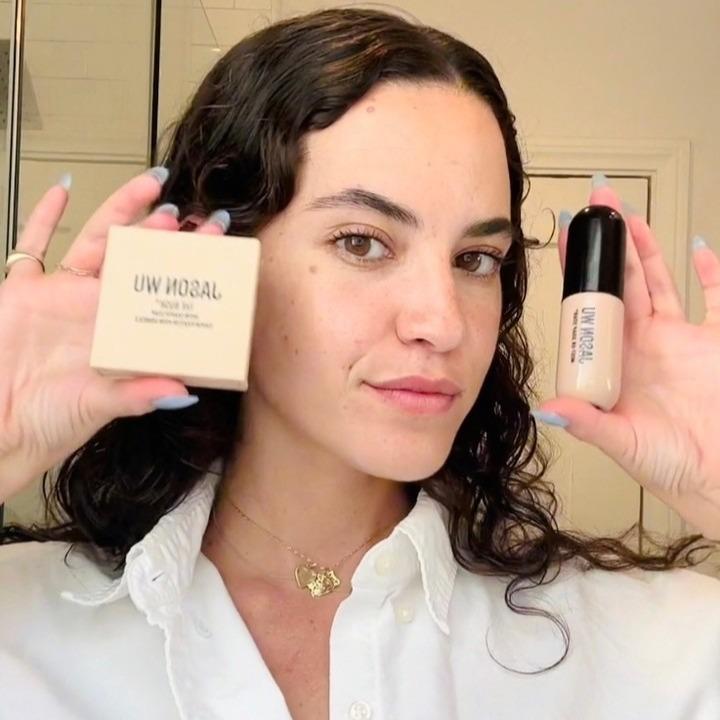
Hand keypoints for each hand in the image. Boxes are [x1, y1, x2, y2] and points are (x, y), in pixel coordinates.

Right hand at [0, 168, 228, 504]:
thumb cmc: (48, 422)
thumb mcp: (98, 407)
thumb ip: (137, 396)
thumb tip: (183, 392)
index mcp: (119, 331)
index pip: (160, 287)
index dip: (185, 264)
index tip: (214, 242)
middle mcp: (96, 308)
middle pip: (134, 257)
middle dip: (160, 231)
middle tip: (186, 208)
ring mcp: (59, 295)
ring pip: (94, 240)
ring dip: (120, 211)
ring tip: (149, 184)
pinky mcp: (22, 290)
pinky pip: (31, 246)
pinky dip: (44, 217)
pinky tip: (61, 189)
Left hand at [532, 175, 719, 540]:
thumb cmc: (672, 466)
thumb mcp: (624, 444)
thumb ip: (587, 423)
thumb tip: (548, 407)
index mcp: (616, 362)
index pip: (590, 308)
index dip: (578, 274)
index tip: (566, 240)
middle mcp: (643, 345)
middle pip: (622, 284)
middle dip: (609, 246)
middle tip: (597, 208)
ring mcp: (680, 340)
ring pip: (660, 282)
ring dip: (645, 250)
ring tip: (630, 217)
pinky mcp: (716, 342)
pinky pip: (717, 298)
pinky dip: (711, 272)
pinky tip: (697, 247)